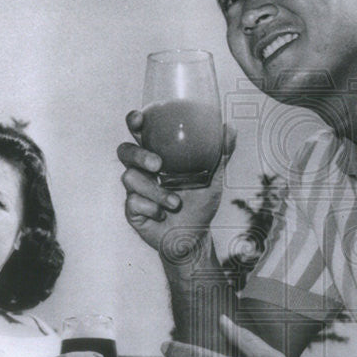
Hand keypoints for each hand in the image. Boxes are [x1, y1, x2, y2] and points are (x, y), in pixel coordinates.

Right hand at [117, 110, 235, 259]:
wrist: (194, 237)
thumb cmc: (200, 204)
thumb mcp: (213, 178)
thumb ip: (220, 153)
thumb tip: (230, 128)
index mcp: (158, 156)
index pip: (141, 134)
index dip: (135, 123)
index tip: (139, 118)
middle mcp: (143, 170)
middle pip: (125, 151)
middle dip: (139, 155)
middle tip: (158, 164)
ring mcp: (135, 190)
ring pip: (130, 178)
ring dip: (156, 192)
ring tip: (176, 203)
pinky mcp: (132, 210)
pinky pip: (133, 202)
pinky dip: (152, 208)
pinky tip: (163, 214)